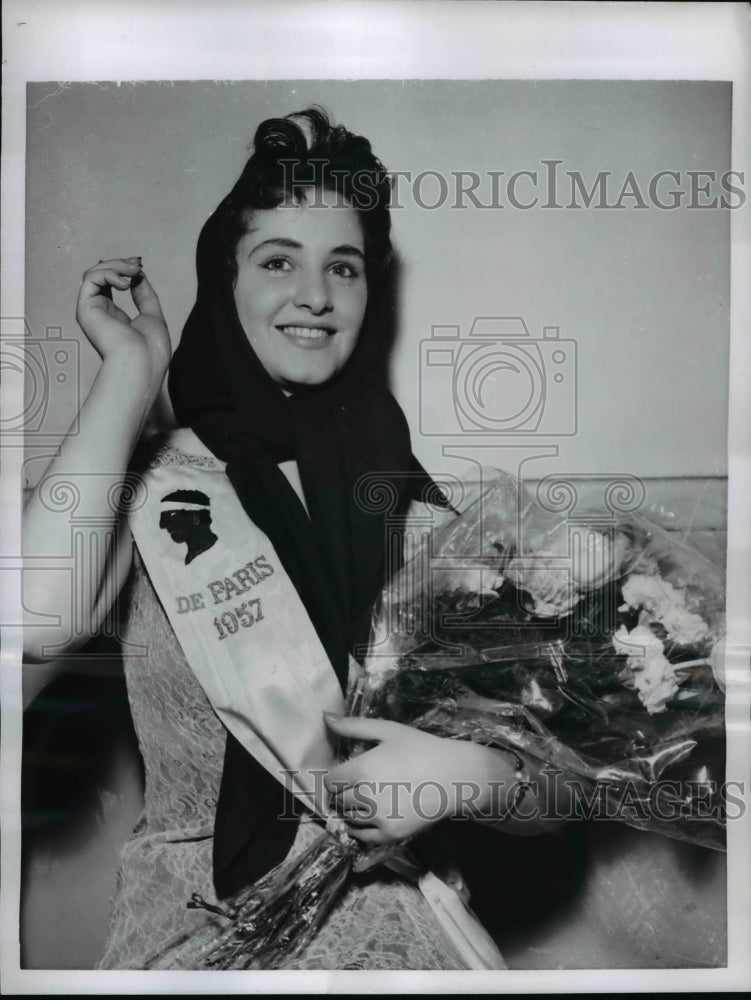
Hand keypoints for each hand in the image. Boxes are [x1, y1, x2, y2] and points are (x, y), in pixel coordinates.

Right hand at [76, 257, 171, 375]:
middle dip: (121, 265)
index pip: (112, 284)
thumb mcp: (152, 315)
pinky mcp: (85, 308)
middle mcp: (100, 313)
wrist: (142, 363)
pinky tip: (125, 283)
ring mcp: (92, 311)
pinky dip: (109, 273)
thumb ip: (144, 294)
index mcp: (115, 318)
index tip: (141, 268)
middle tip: (138, 266)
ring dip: (116, 266)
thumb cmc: (150, 350)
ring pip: (94, 273)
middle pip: (101, 276)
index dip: (125, 272)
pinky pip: (90, 278)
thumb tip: (138, 275)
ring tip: (134, 272)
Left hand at [323, 714, 514, 845]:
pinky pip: (361, 836)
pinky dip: (358, 828)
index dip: (336, 776)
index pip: (330, 781)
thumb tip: (325, 718)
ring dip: (350, 809)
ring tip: (366, 798)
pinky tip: (367, 817)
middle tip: (357, 785)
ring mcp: (378, 818)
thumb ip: (353, 726)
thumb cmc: (421, 748)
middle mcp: (366, 796)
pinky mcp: (390, 834)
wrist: (454, 777)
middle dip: (343, 792)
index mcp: (362, 769)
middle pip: (337, 800)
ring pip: (347, 818)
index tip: (347, 773)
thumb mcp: (388, 731)